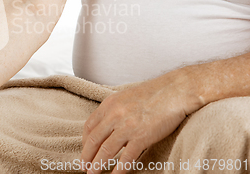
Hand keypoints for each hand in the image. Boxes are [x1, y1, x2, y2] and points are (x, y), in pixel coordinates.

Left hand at [81, 71, 202, 173]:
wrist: (175, 91)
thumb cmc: (153, 93)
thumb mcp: (125, 97)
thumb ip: (114, 111)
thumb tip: (108, 127)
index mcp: (109, 104)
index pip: (89, 126)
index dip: (84, 141)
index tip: (85, 151)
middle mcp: (114, 115)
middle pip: (93, 140)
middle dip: (86, 156)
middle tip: (83, 167)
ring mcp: (127, 127)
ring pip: (106, 151)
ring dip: (97, 165)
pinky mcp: (142, 137)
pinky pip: (126, 157)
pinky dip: (119, 169)